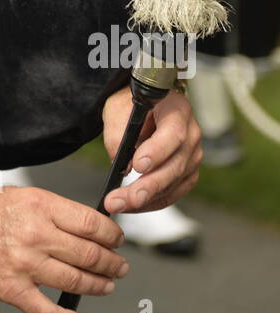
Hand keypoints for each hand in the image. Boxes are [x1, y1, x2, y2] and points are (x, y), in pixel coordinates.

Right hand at [0, 186, 127, 312]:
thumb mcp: (22, 196)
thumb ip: (54, 211)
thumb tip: (88, 225)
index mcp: (40, 206)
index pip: (90, 223)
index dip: (111, 236)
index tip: (117, 241)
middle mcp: (35, 234)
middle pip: (88, 254)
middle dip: (111, 263)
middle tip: (119, 267)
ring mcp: (24, 264)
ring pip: (74, 281)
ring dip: (97, 286)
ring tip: (106, 286)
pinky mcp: (11, 289)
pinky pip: (45, 311)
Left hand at [101, 86, 201, 213]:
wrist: (144, 110)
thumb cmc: (132, 107)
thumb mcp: (118, 110)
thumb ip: (118, 134)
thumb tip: (122, 165)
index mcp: (177, 110)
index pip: (173, 133)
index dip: (157, 151)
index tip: (137, 166)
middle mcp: (192, 133)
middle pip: (175, 164)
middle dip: (148, 185)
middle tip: (125, 199)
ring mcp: (193, 155)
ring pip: (174, 183)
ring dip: (146, 198)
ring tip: (119, 204)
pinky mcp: (189, 173)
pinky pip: (174, 192)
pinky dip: (153, 201)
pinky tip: (133, 205)